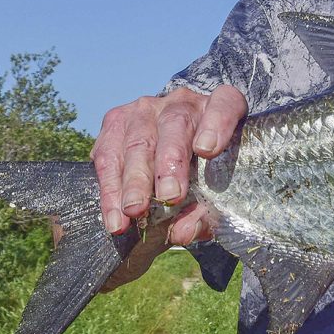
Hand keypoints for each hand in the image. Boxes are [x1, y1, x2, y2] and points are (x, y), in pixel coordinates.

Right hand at [91, 85, 247, 247]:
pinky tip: (114, 215)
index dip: (217, 124)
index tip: (208, 149)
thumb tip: (182, 232)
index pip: (226, 104)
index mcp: (220, 108)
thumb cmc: (204, 174)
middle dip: (169, 162)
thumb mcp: (215, 192)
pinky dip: (110, 188)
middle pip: (175, 124)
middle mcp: (182, 101)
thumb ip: (205, 213)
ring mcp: (146, 108)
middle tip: (169, 196)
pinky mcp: (115, 121)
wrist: (173, 152)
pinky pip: (108, 153)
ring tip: (133, 212)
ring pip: (138, 140)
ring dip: (134, 180)